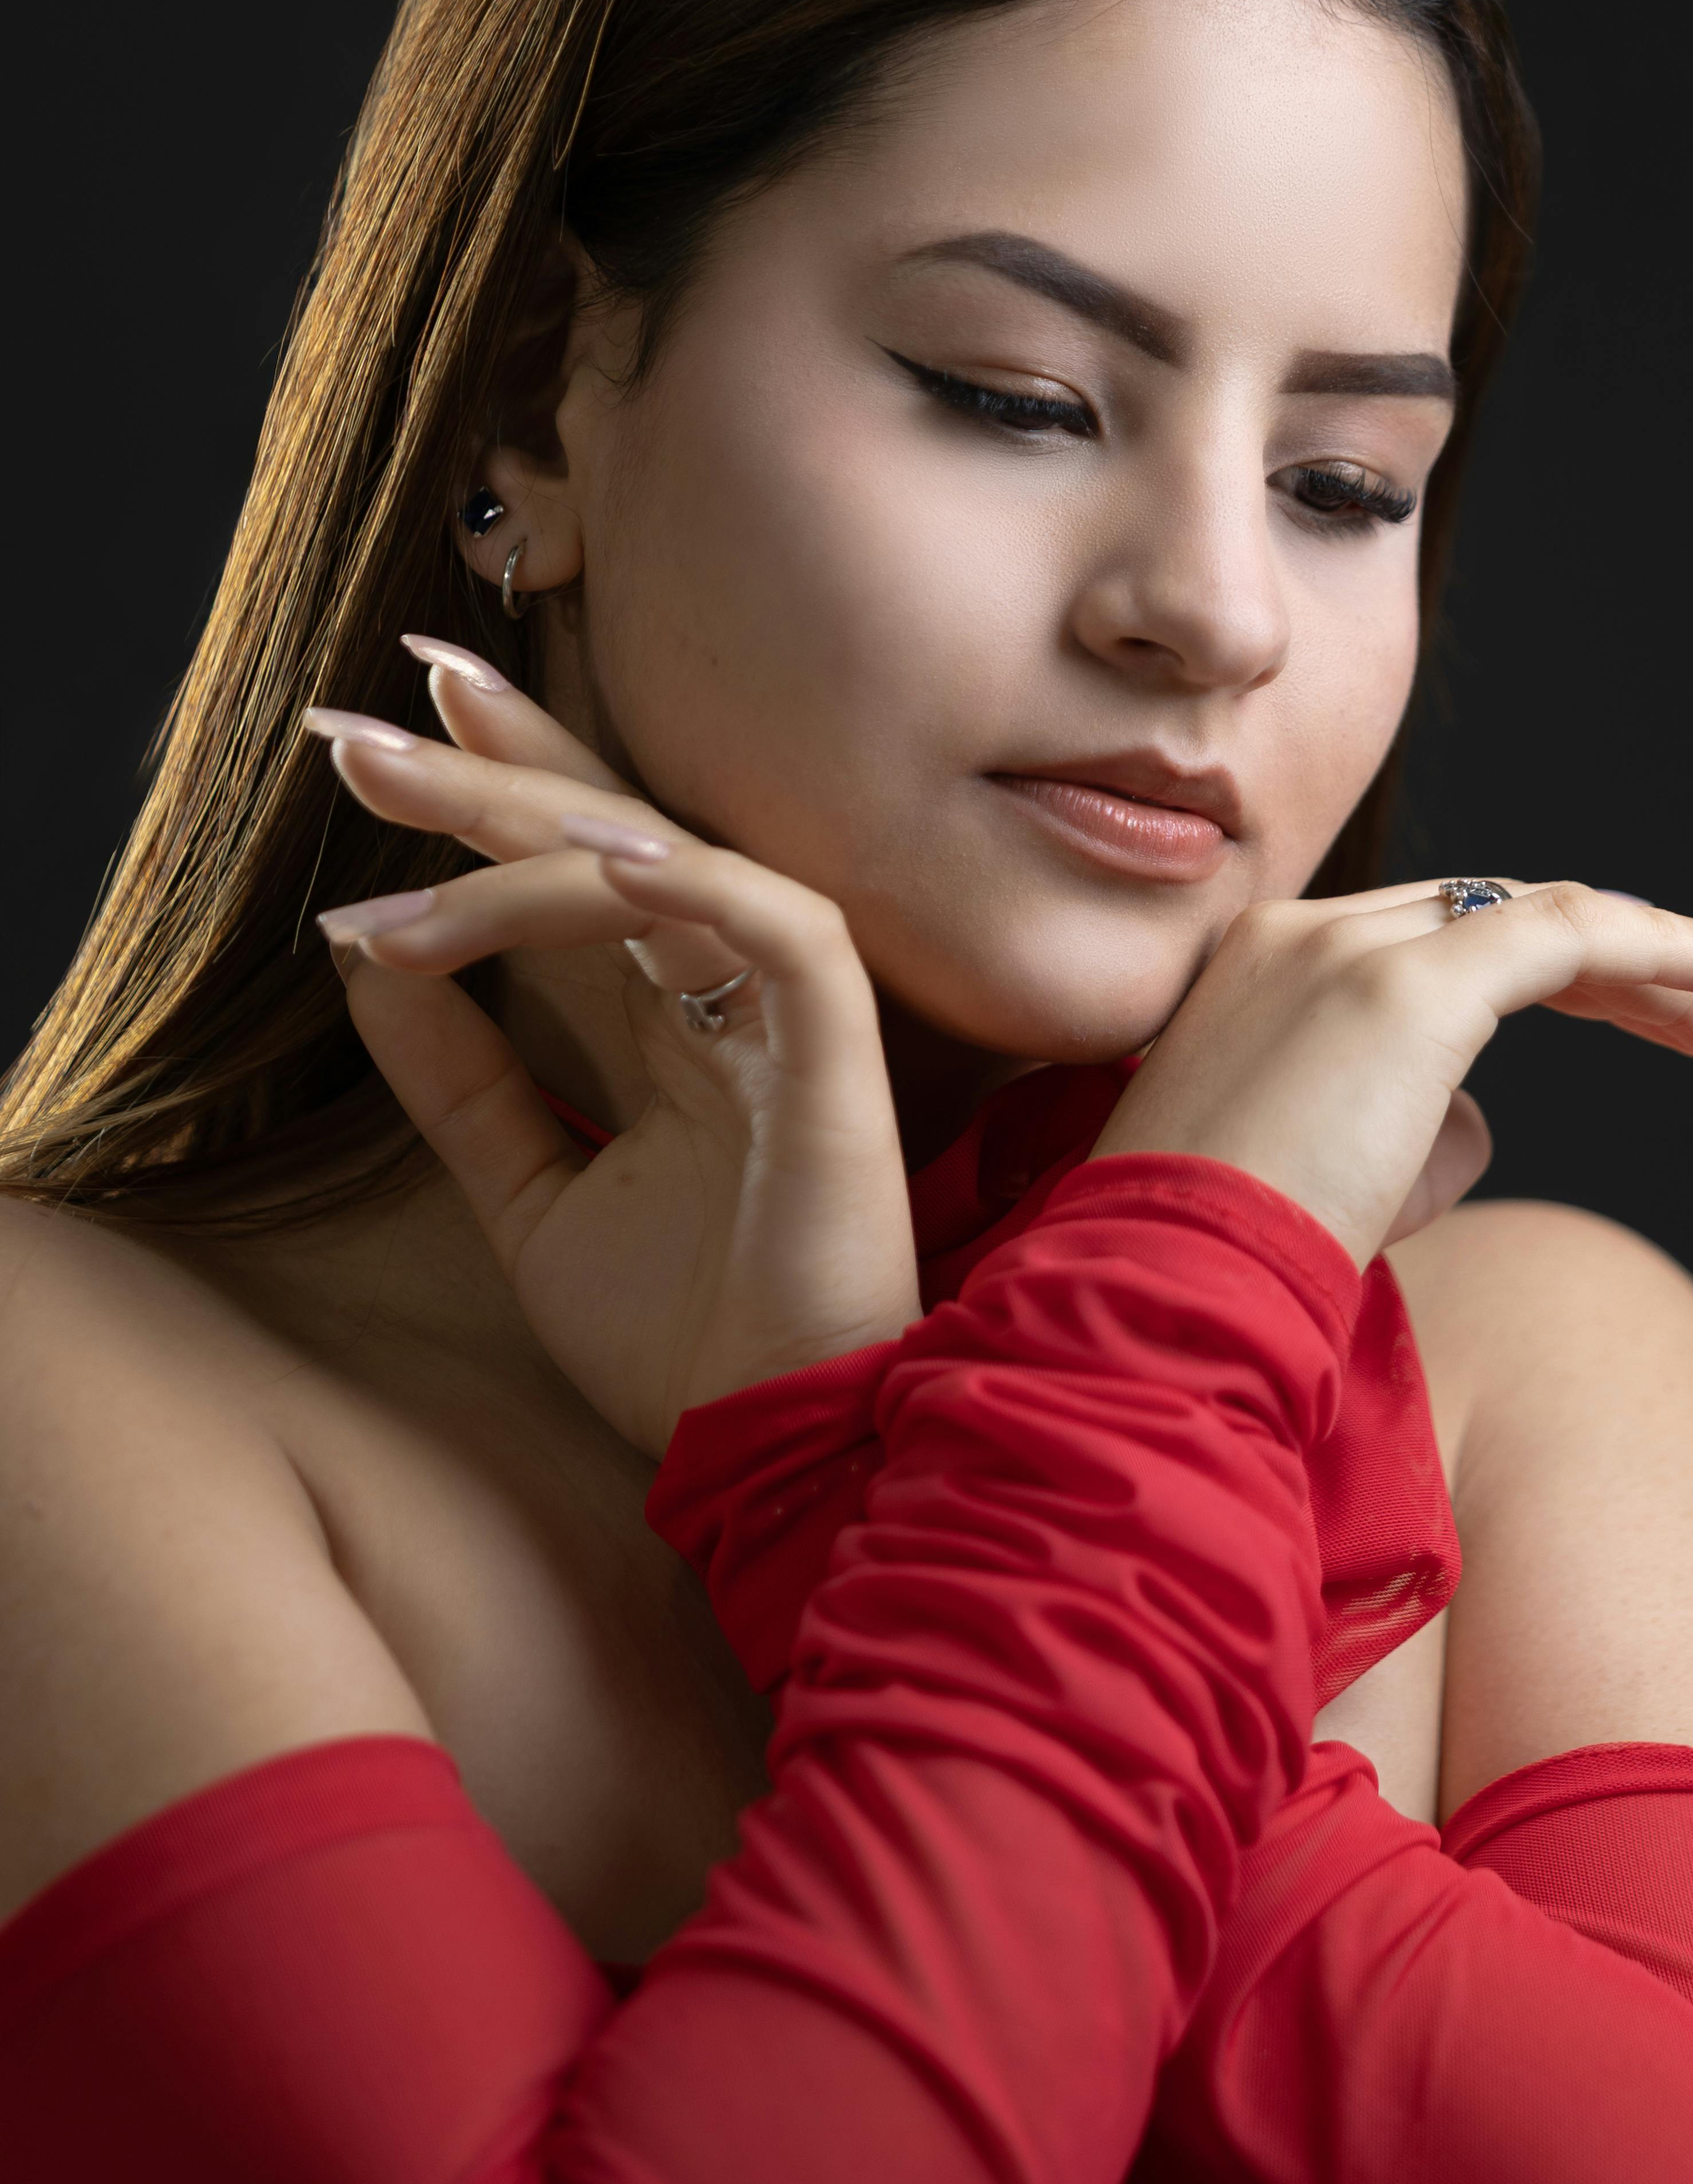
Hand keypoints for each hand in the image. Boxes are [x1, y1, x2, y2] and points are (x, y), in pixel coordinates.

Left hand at [306, 648, 919, 1453]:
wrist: (769, 1454)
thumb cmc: (677, 1346)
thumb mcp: (526, 1196)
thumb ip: (462, 1084)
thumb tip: (360, 960)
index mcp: (677, 1024)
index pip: (579, 871)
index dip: (493, 788)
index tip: (376, 734)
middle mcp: (734, 997)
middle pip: (612, 837)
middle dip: (487, 771)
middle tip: (358, 728)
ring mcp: (794, 1016)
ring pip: (669, 865)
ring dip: (532, 831)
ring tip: (400, 824)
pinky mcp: (843, 1055)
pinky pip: (778, 927)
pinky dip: (691, 883)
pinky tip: (596, 858)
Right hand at [1092, 879, 1692, 1267]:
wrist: (1157, 1301)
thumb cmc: (1219, 1277)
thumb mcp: (1311, 1186)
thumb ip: (1394, 1133)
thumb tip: (1476, 1120)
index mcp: (1261, 971)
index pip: (1442, 942)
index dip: (1564, 969)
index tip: (1657, 1015)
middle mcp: (1300, 935)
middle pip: (1505, 920)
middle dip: (1640, 969)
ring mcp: (1346, 953)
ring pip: (1549, 925)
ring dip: (1675, 979)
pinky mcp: (1401, 994)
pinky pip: (1564, 938)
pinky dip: (1659, 948)